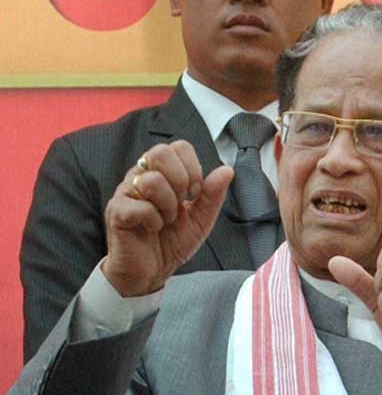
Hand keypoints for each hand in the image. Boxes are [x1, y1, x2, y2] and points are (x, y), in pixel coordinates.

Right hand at [103, 140, 233, 296]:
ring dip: (168, 205)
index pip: (179, 146)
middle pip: (160, 152)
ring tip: (166, 220)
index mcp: (162, 173)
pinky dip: (154, 221)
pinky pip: (139, 207)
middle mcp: (141, 176)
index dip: (193, 168)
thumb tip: (227, 170)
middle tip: (182, 203)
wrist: (150, 272)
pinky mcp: (117, 212)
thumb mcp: (201, 219)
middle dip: (181, 180)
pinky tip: (153, 228)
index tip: (194, 193)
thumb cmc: (171, 243)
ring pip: (151, 180)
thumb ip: (213, 195)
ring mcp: (126, 193)